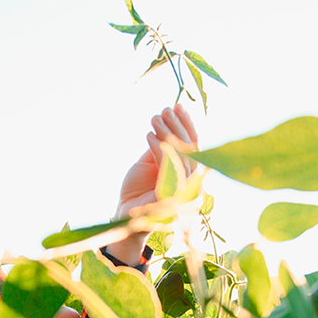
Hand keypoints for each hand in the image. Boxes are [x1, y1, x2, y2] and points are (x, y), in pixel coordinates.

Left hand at [106, 105, 199, 264]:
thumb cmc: (137, 188)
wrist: (124, 212)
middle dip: (178, 126)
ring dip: (168, 134)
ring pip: (182, 157)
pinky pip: (169, 169)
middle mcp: (192, 184)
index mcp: (189, 174)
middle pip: (191, 150)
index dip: (186, 125)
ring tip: (154, 119)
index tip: (178, 105)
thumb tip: (169, 122)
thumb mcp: (151, 162)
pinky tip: (150, 135)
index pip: (193, 146)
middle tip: (165, 109)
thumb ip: (163, 147)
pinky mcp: (171, 198)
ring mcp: (184, 192)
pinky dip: (160, 150)